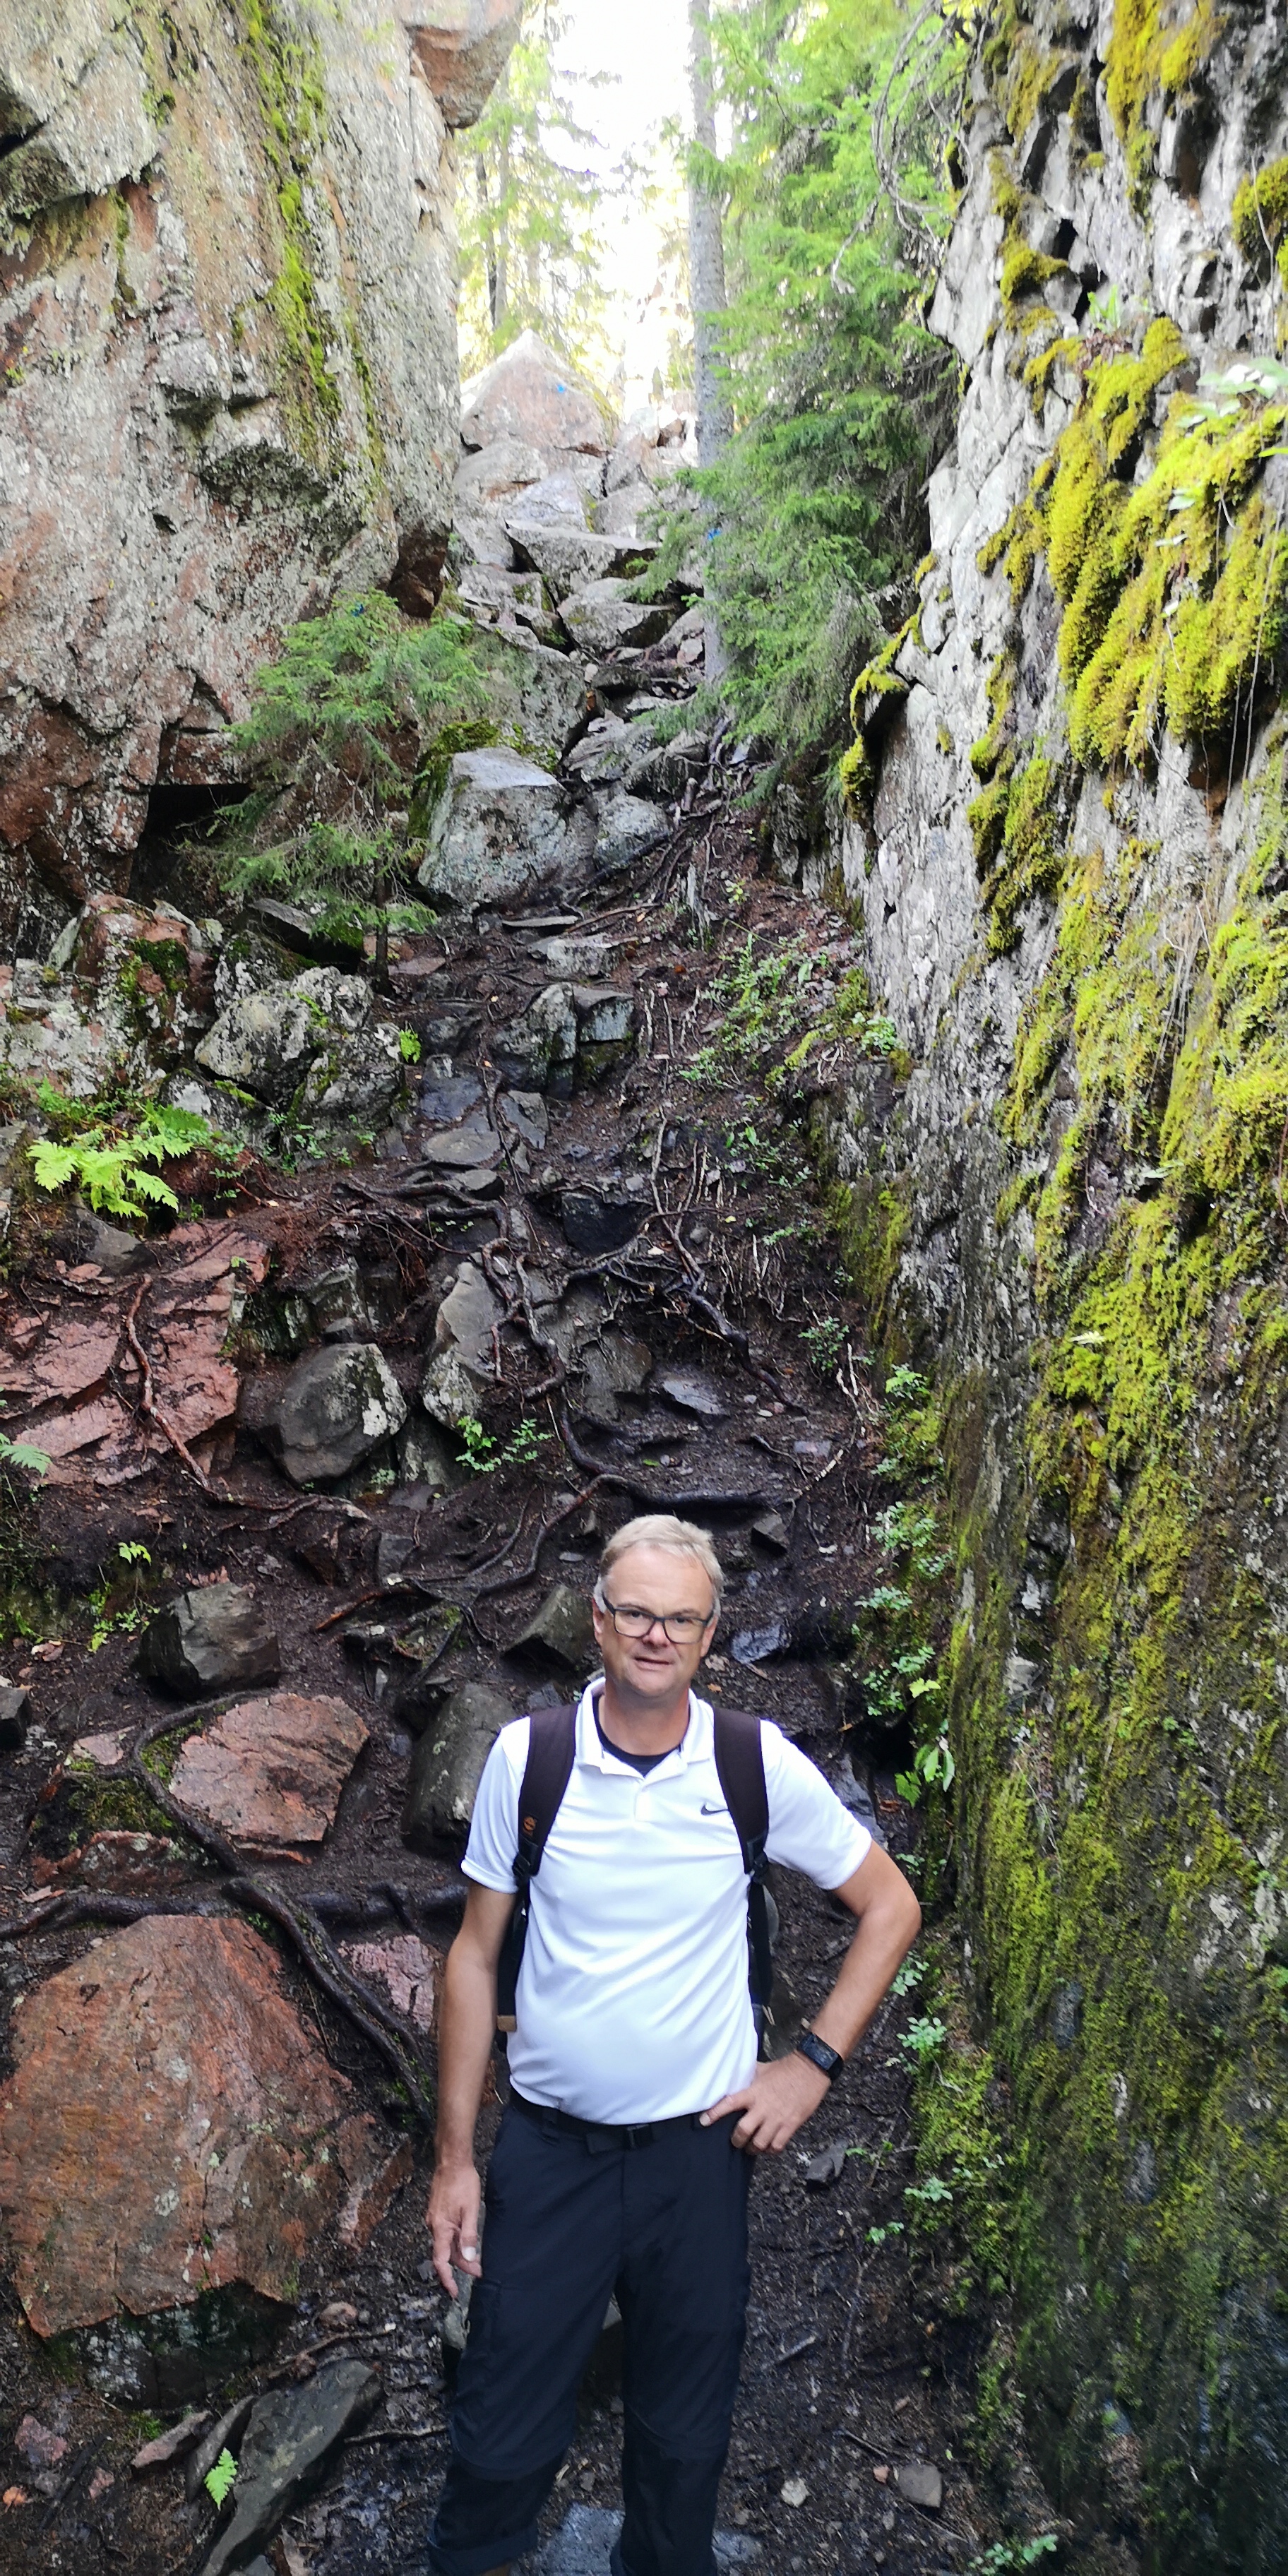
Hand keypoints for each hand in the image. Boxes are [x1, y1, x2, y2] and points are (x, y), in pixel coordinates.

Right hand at [427, 2157, 481, 2295]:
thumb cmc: (462, 2183)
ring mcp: (434, 2219)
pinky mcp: (438, 2213)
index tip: (454, 2293)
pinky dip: (455, 2242)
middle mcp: (434, 2226)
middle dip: (460, 2266)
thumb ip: (469, 2235)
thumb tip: (469, 2258)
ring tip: (475, 2259)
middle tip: (478, 2271)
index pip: (440, 2262)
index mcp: (441, 2228)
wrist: (452, 2161)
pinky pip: (445, 2234)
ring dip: (458, 2255)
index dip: (447, 2279)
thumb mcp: (471, 2210)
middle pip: (445, 2254)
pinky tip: (465, 2242)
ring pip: (445, 2244)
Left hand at [701, 2051, 829, 2152]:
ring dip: (753, 2148)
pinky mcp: (790, 2125)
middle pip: (743, 2131)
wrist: (810, 2070)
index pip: (728, 2104)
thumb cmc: (785, 2068)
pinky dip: (771, 2150)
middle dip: (736, 2140)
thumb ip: (747, 2077)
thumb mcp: (761, 2069)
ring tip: (752, 2147)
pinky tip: (769, 2147)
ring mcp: (777, 2118)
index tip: (703, 2122)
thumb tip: (735, 2079)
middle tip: (736, 2141)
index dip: (714, 2114)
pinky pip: (777, 2146)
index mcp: (753, 2092)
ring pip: (759, 2143)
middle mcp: (763, 2107)